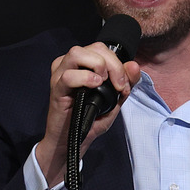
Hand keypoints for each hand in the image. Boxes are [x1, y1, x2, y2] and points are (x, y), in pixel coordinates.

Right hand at [35, 43, 140, 186]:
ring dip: (97, 66)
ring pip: (77, 53)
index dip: (117, 63)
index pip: (101, 49)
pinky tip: (94, 86)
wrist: (72, 142)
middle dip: (112, 64)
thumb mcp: (114, 102)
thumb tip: (134, 66)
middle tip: (119, 85)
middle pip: (92, 47)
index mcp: (82, 65)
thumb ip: (125, 84)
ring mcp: (60, 76)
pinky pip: (67, 76)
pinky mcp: (56, 90)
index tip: (124, 84)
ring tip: (102, 83)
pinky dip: (84, 77)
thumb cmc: (89, 121)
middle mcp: (69, 66)